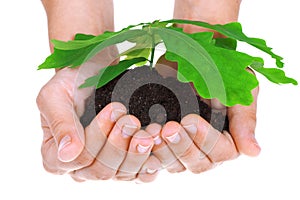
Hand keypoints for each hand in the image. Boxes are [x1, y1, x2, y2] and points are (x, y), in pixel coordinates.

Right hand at [37, 60, 160, 182]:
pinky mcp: (125, 162)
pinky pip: (140, 172)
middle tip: (130, 119)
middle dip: (118, 144)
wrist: (95, 71)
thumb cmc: (72, 81)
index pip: (79, 159)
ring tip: (146, 131)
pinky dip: (150, 160)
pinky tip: (155, 141)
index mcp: (55, 156)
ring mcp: (104, 166)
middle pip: (102, 171)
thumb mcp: (56, 95)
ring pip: (123, 173)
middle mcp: (79, 167)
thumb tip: (67, 154)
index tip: (113, 109)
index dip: (98, 137)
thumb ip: (60, 124)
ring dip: (137, 152)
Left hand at [150, 57, 259, 173]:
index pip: (222, 152)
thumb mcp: (239, 89)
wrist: (192, 54)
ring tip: (155, 132)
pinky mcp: (165, 141)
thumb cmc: (220, 69)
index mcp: (229, 138)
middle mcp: (207, 147)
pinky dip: (151, 151)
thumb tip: (254, 152)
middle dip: (183, 146)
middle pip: (199, 163)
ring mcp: (185, 146)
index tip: (190, 120)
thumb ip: (245, 119)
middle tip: (170, 127)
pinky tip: (145, 138)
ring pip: (177, 164)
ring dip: (165, 151)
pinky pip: (158, 158)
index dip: (206, 140)